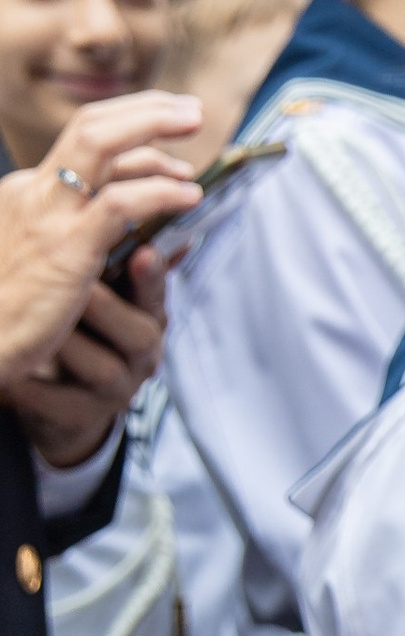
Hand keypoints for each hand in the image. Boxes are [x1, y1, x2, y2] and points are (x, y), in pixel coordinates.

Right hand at [0, 93, 201, 445]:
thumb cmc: (13, 313)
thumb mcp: (50, 263)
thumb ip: (90, 240)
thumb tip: (148, 234)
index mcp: (28, 192)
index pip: (84, 142)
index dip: (133, 129)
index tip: (171, 130)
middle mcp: (34, 192)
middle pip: (92, 127)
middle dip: (147, 111)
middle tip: (191, 110)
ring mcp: (48, 216)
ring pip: (102, 146)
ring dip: (155, 131)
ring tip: (198, 131)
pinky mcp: (65, 248)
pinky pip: (119, 205)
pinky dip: (159, 192)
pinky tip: (189, 196)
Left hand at [15, 247, 168, 467]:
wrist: (61, 398)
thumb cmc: (80, 333)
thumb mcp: (105, 296)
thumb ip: (120, 259)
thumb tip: (154, 220)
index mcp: (147, 316)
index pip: (155, 292)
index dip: (152, 275)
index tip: (144, 253)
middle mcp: (142, 354)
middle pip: (136, 330)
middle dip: (99, 305)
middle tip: (72, 289)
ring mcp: (118, 388)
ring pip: (99, 364)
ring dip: (63, 344)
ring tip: (36, 328)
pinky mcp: (86, 415)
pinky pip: (61, 398)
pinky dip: (35, 383)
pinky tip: (17, 370)